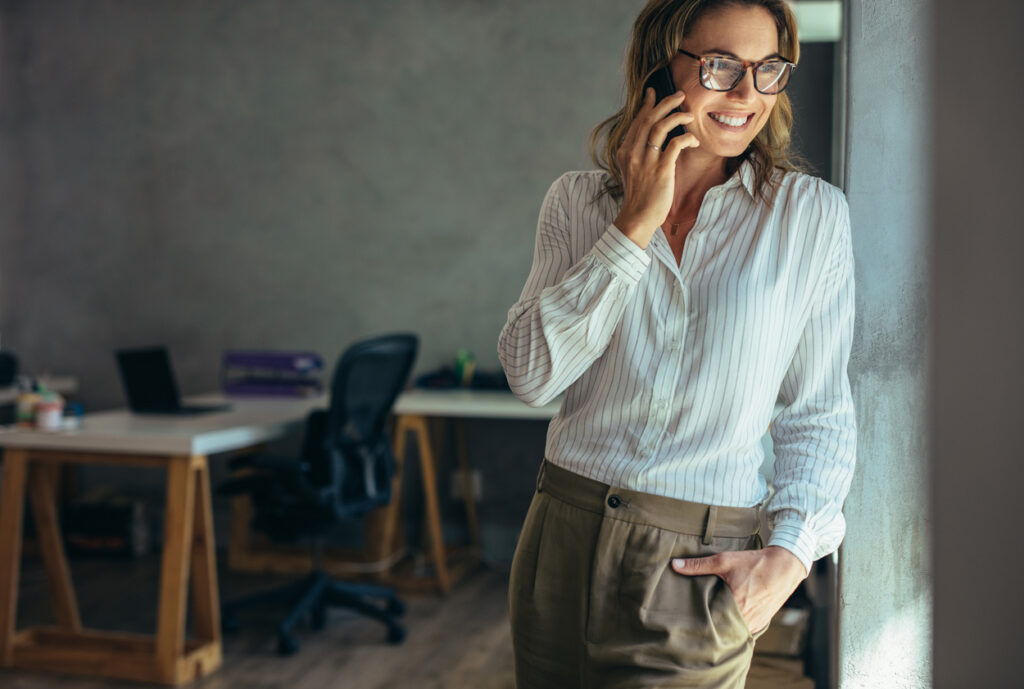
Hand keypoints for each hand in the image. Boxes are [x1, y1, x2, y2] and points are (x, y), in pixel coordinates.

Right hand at [613, 87, 698, 248]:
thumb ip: (637, 155)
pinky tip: (693, 139)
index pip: (636, 122)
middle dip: (665, 103)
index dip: (646, 105)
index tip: (653, 93)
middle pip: (648, 119)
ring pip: (660, 127)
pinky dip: (686, 138)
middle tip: (679, 96)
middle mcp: (633, 153)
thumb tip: (652, 140)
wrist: (637, 218)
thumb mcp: (631, 171)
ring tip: (688, 113)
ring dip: (676, 116)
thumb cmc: (638, 197)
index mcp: (625, 152)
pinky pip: (676, 145)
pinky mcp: (661, 169)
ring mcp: (646, 161)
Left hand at [671, 546, 806, 634]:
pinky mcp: (763, 622)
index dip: (700, 625)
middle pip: (723, 631)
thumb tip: (675, 565)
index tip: (687, 625)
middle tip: (694, 627)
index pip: (713, 624)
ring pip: (735, 632)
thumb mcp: (725, 561)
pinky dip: (736, 628)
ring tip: (708, 626)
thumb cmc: (755, 563)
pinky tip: (726, 624)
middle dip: (710, 629)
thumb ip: (699, 565)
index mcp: (737, 606)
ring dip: (724, 630)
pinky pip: (746, 631)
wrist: (785, 566)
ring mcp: (757, 622)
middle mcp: (747, 618)